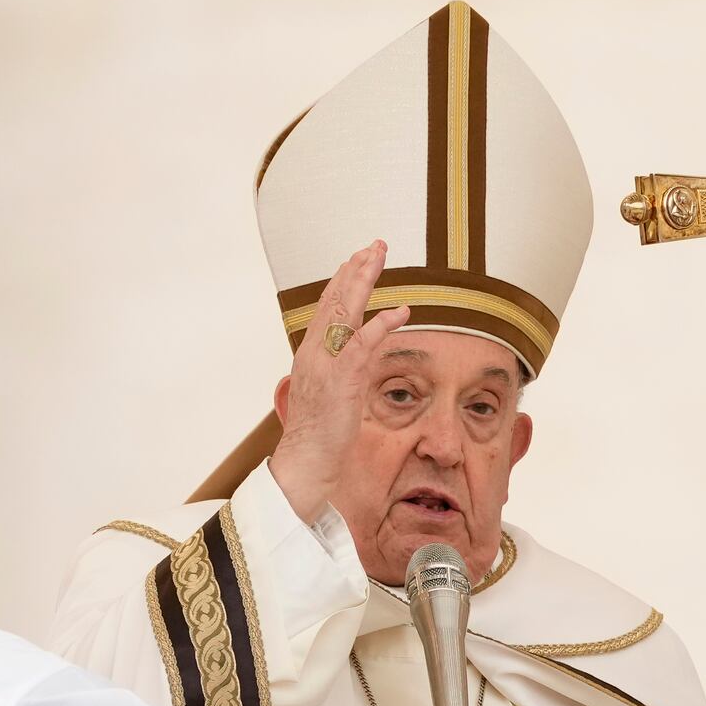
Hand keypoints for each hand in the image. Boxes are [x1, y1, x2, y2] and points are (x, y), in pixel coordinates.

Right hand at [267, 241, 410, 522]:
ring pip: (345, 311)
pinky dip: (382, 324)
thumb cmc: (319, 433)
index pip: (327, 308)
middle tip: (374, 245)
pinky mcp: (342, 379)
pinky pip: (363, 344)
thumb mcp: (327, 393)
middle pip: (335, 299)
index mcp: (311, 354)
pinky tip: (400, 310)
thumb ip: (337, 370)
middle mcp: (315, 351)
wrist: (306, 460)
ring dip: (363, 280)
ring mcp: (327, 363)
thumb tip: (351, 359)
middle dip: (355, 269)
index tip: (357, 259)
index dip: (343, 281)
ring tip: (379, 257)